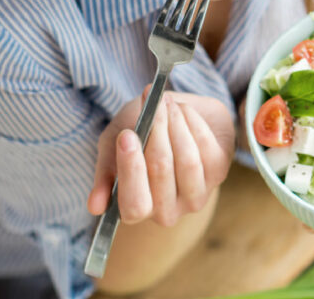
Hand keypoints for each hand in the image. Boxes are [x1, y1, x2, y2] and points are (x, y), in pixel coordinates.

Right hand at [89, 87, 235, 226]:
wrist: (175, 114)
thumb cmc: (139, 134)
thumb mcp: (113, 146)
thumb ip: (105, 171)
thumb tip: (94, 206)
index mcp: (136, 209)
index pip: (135, 205)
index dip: (131, 170)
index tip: (128, 135)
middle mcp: (168, 211)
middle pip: (161, 174)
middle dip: (156, 133)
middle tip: (153, 106)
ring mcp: (196, 195)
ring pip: (187, 160)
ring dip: (176, 124)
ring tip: (167, 102)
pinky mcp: (219, 174)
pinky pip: (207, 148)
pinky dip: (194, 122)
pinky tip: (184, 110)